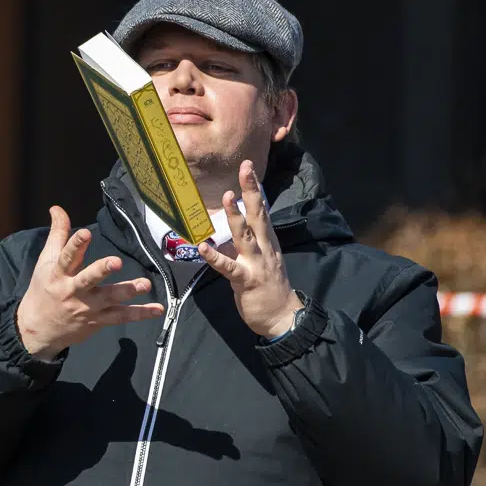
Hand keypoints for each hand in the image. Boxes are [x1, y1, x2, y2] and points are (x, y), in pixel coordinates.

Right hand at [15, 206, 164, 359]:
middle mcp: (73, 291)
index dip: (75, 245)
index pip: (67, 257)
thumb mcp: (46, 261)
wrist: (39, 330)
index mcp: (59, 274)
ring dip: (127, 291)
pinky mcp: (99, 320)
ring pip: (109, 299)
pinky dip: (140, 313)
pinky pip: (121, 316)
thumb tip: (57, 207)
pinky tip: (157, 309)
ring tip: (145, 284)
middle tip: (115, 262)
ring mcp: (88, 307)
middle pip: (88, 280)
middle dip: (101, 271)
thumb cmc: (45, 289)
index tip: (85, 233)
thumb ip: (58, 234)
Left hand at [198, 160, 302, 338]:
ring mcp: (257, 264)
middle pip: (258, 215)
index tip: (248, 168)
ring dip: (235, 216)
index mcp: (268, 242)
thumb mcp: (262, 262)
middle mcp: (265, 249)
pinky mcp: (246, 281)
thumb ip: (246, 246)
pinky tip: (203, 248)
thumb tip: (229, 233)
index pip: (262, 211)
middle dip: (251, 191)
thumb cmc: (270, 289)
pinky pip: (229, 268)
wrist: (283, 317)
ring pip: (245, 236)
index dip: (254, 189)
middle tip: (245, 168)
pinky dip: (216, 257)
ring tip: (226, 197)